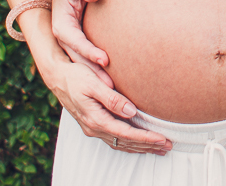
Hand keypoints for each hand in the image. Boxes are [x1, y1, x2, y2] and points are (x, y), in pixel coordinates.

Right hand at [42, 56, 170, 155]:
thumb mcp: (93, 84)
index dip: (146, 138)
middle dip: (147, 146)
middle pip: (125, 142)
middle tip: (168, 146)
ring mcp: (92, 128)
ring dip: (140, 147)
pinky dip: (129, 143)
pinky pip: (115, 139)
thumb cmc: (76, 76)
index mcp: (95, 119)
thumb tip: (131, 111)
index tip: (163, 139)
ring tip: (159, 148)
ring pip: (120, 143)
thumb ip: (112, 99)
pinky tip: (139, 143)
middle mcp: (94, 127)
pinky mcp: (93, 125)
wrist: (57, 77)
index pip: (126, 133)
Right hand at [53, 0, 111, 87]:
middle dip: (93, 72)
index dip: (89, 51)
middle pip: (78, 59)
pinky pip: (86, 62)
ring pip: (81, 64)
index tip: (105, 60)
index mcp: (61, 25)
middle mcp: (63, 38)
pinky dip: (96, 72)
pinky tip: (111, 83)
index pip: (75, 41)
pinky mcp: (77, 46)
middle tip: (110, 87)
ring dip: (95, 77)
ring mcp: (69, 44)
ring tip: (113, 90)